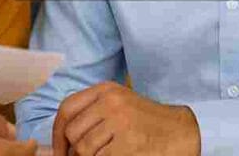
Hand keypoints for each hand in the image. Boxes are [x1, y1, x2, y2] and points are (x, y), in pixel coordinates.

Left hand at [53, 82, 200, 155]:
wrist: (182, 131)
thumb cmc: (146, 121)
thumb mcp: (118, 104)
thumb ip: (92, 113)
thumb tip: (63, 138)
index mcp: (105, 89)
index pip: (66, 109)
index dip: (57, 133)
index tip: (59, 150)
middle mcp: (111, 102)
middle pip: (73, 132)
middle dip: (74, 151)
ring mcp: (120, 121)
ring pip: (84, 149)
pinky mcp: (129, 143)